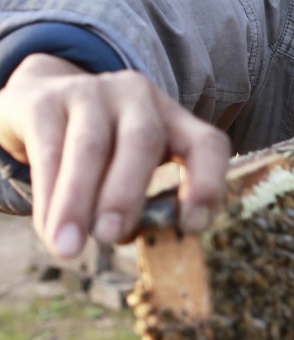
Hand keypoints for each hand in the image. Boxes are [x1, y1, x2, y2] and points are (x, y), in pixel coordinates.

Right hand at [0, 54, 231, 257]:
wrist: (40, 101)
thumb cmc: (101, 156)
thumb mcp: (131, 170)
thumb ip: (141, 202)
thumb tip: (128, 237)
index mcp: (174, 119)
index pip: (207, 143)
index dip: (207, 184)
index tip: (191, 227)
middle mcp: (138, 97)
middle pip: (143, 139)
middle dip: (128, 193)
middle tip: (110, 235)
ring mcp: (92, 93)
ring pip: (91, 146)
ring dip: (79, 200)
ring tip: (69, 247)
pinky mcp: (46, 100)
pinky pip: (50, 150)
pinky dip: (49, 194)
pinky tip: (47, 229)